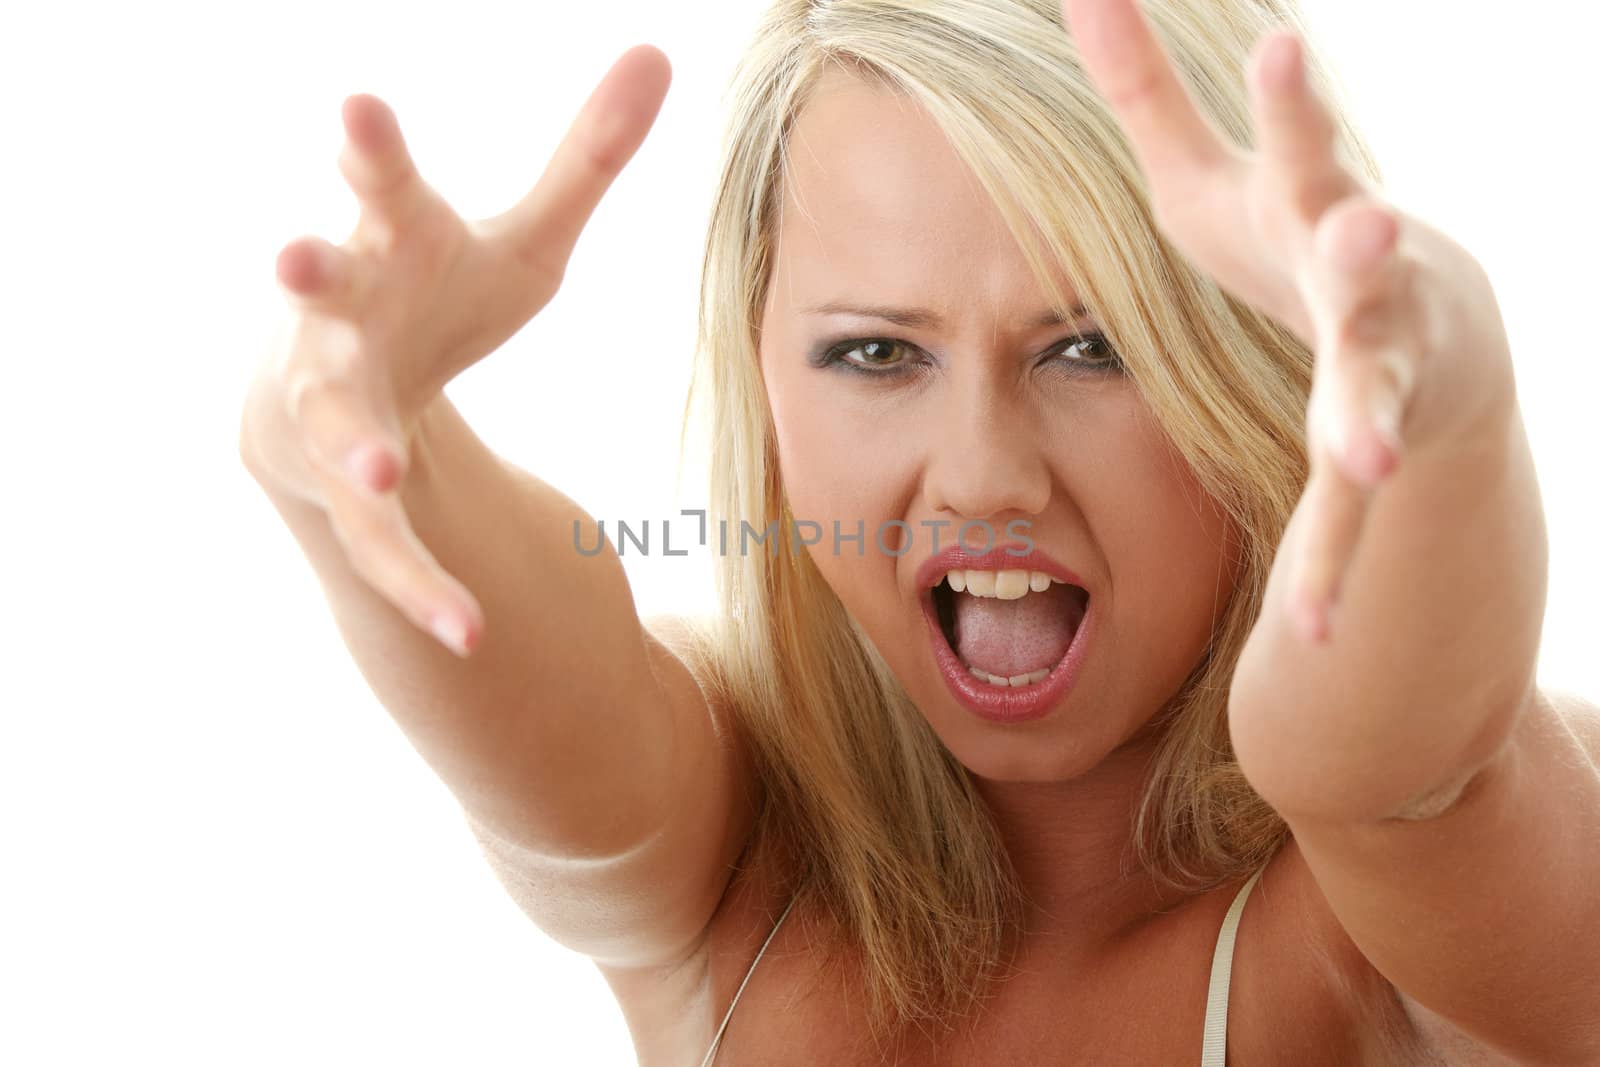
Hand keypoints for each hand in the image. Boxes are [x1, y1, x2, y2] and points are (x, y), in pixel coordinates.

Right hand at [239, 45, 670, 653]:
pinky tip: (472, 633)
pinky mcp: (345, 494)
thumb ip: (587, 160)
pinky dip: (421, 587)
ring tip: (386, 473)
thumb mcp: (523, 238)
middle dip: (306, 273)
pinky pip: (381, 546)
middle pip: (318, 293)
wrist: (343, 390)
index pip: (376, 184)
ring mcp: (330, 408)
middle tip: (289, 252)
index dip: (367, 151)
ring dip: (356, 449)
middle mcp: (337, 318)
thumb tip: (659, 55)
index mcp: (383, 240)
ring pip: (335, 430)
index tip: (360, 110)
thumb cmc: (432, 296)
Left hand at [1059, 0, 1512, 641]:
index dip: (1292, 105)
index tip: (1279, 47)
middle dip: (1365, 252)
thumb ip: (1145, 91)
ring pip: (1373, 397)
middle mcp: (1361, 287)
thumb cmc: (1286, 245)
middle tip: (1367, 231)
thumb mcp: (1211, 174)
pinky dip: (1333, 566)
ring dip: (1368, 421)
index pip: (1299, 149)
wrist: (1417, 338)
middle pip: (1365, 265)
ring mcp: (1378, 373)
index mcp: (1311, 212)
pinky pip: (1349, 518)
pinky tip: (1315, 632)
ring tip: (1366, 461)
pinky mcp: (1375, 452)